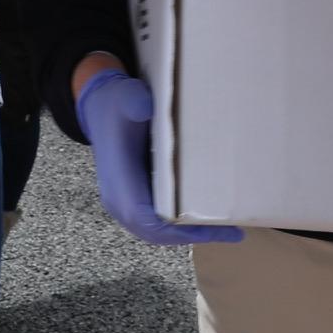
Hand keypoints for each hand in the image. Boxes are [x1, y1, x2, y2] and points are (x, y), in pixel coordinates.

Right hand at [75, 66, 240, 246]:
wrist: (100, 106)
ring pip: (157, 230)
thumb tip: (145, 107)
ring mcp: (125, 200)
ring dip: (188, 232)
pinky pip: (156, 219)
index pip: (147, 222)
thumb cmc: (115, 104)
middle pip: (156, 233)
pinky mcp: (134, 196)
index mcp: (119, 182)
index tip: (212, 228)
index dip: (179, 232)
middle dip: (192, 236)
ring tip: (224, 227)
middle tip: (231, 231)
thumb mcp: (125, 97)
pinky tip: (204, 213)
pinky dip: (180, 223)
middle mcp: (119, 199)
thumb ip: (134, 101)